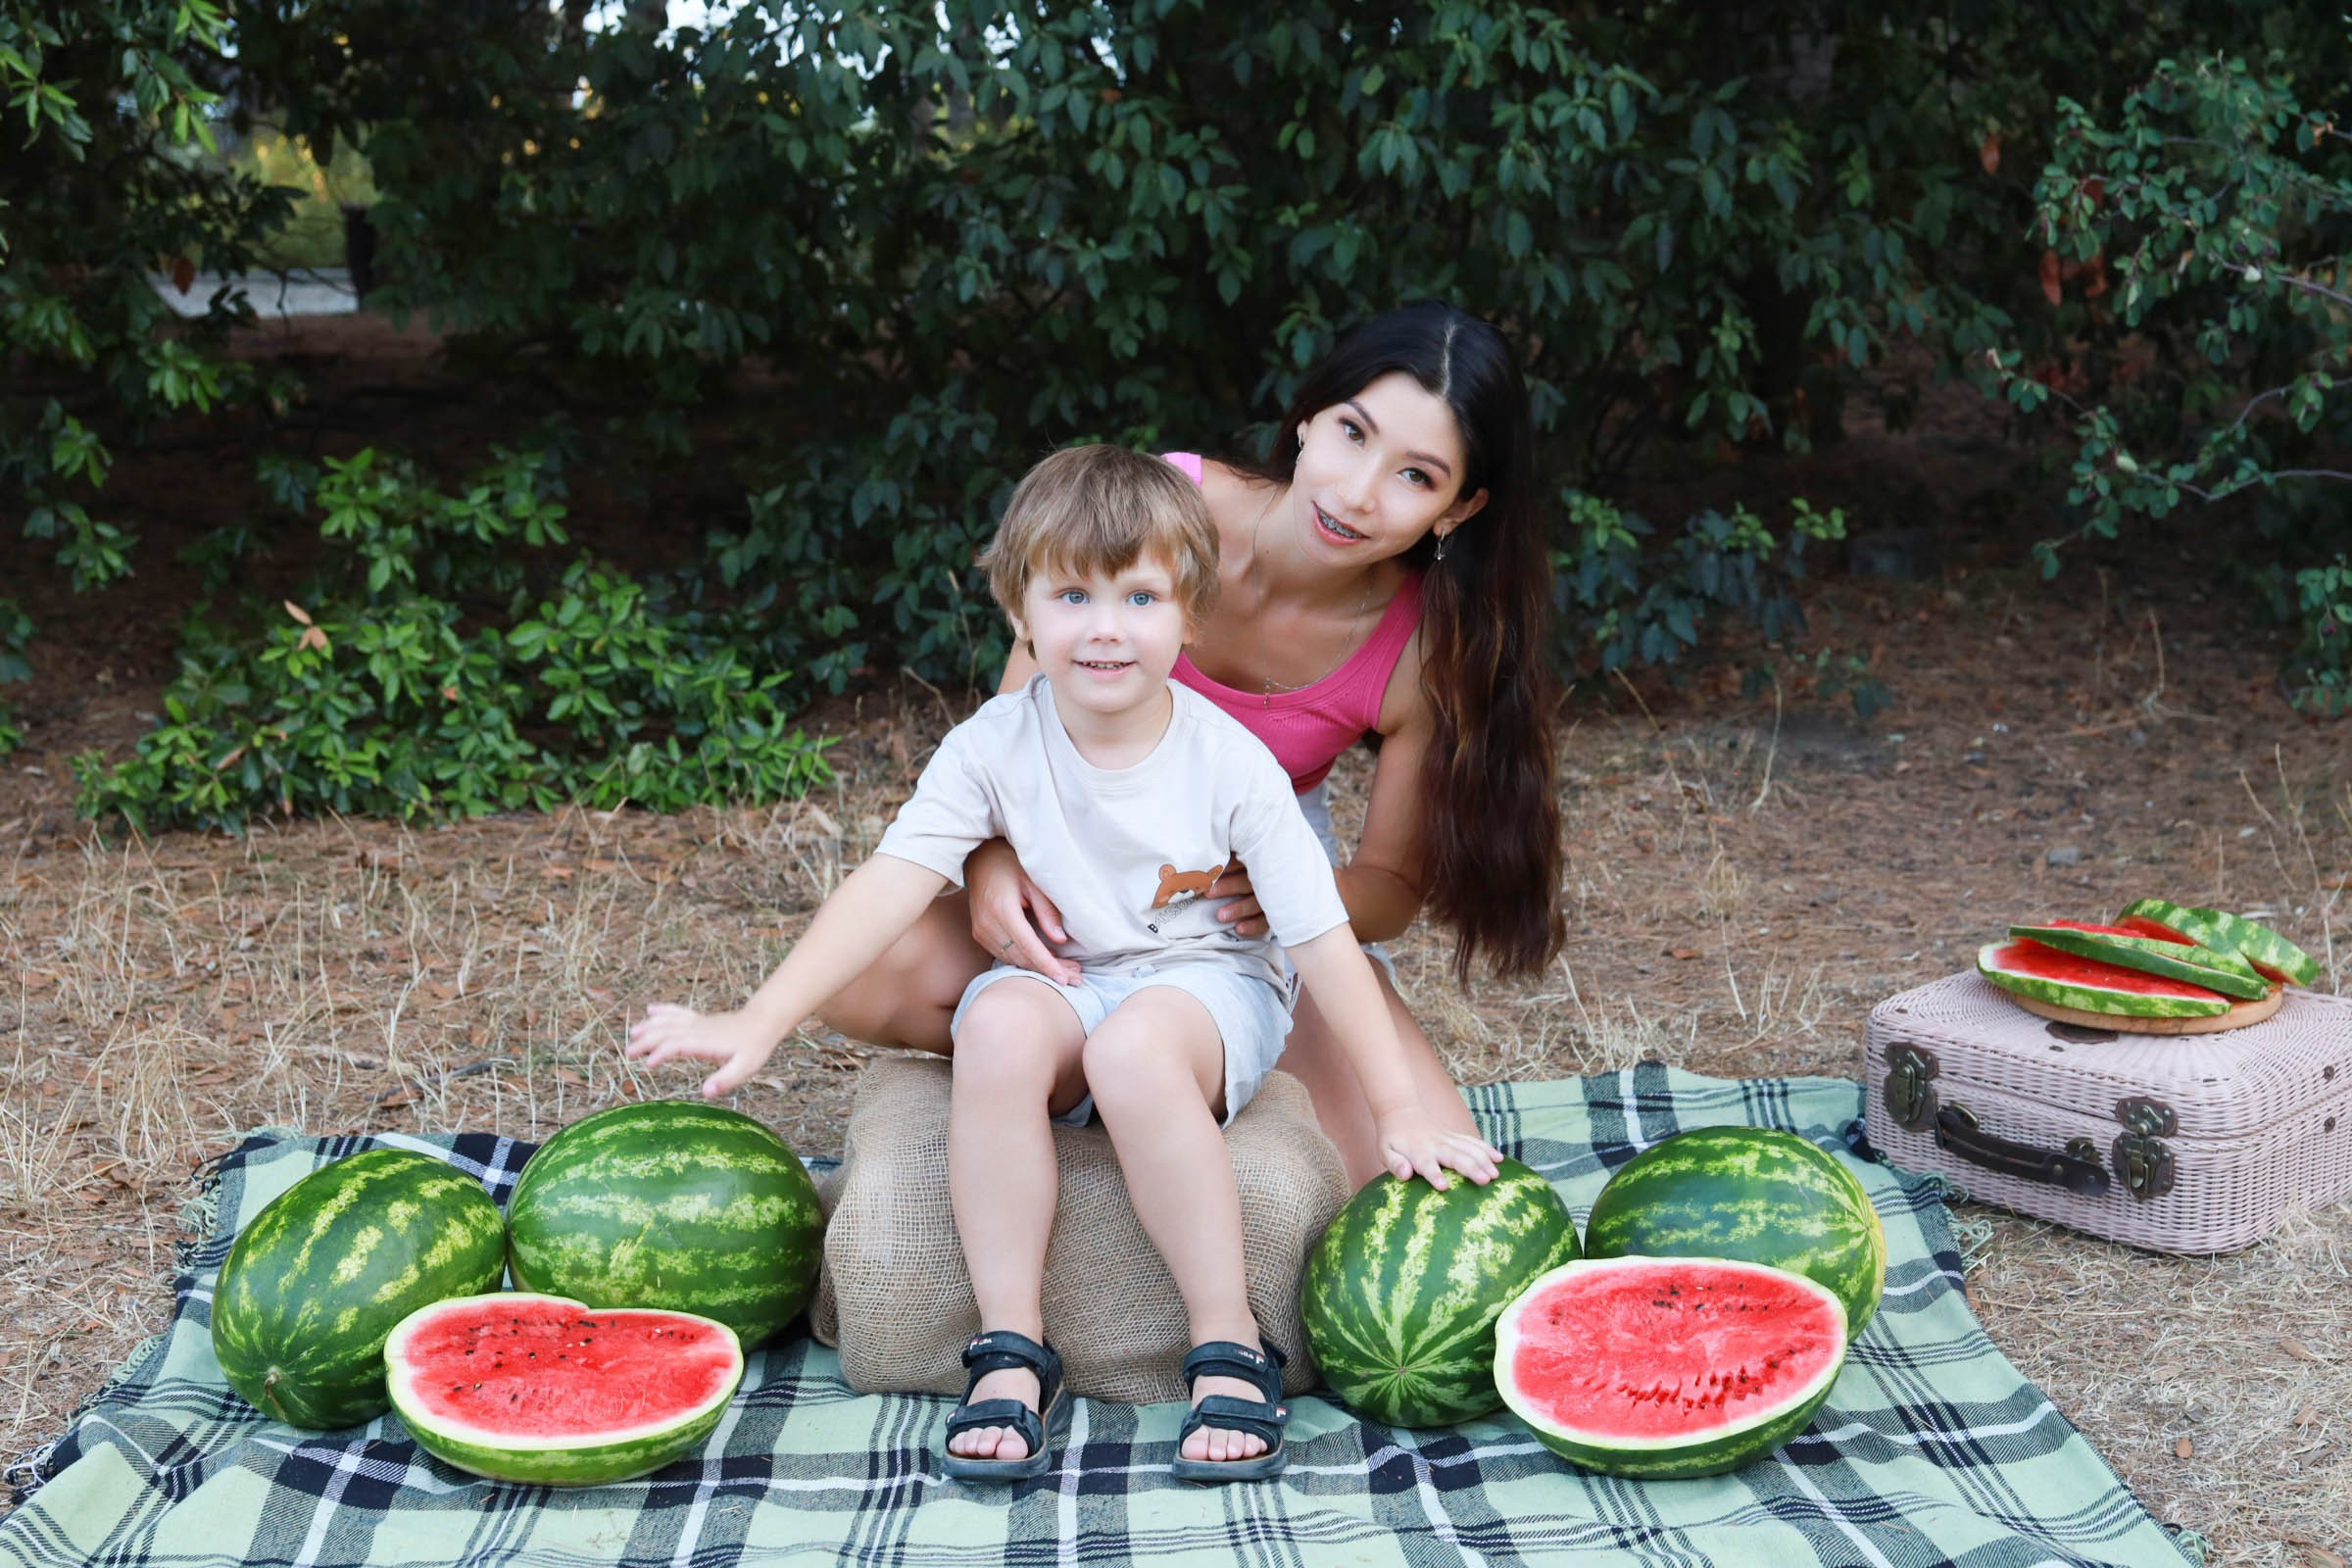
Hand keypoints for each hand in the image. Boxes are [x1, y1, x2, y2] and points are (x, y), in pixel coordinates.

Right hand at [625, 1003, 777, 1098]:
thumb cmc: (754, 1048)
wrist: (763, 1023)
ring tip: (632, 1035)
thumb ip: (726, 1080)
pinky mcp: (700, 1020)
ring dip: (649, 1027)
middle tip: (629, 1054)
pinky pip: (678, 1012)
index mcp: (705, 1042)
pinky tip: (650, 1010)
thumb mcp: (745, 1068)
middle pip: (666, 1032)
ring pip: (668, 1021)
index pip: (677, 1045)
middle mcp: (698, 1030)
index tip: (648, 1064)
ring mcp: (698, 1023)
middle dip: (646, 1041)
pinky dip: (663, 1011)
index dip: (661, 1053)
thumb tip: (706, 1092)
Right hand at [966, 840, 1079, 984]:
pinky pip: (1005, 955)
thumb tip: (1060, 940)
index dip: (1046, 964)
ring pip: (1013, 960)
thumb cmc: (1010, 865)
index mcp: (1001, 910)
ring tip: (1067, 973)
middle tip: (1076, 978)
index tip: (1063, 979)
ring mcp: (981, 932)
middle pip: (1021, 957)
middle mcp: (987, 925)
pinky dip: (1025, 961)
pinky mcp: (980, 935)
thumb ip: (1047, 910)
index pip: (1027, 945)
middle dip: (1048, 971)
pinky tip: (1045, 963)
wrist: (979, 860)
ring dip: (1038, 969)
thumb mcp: (1034, 881)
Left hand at [1208, 854, 1265, 936]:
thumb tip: (1201, 854)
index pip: (1243, 862)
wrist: (1275, 889)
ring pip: (1256, 903)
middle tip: (1209, 893)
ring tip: (1220, 916)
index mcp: (1254, 861)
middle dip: (1229, 887)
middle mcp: (1264, 878)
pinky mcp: (1273, 915)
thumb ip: (1223, 859)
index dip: (1228, 866)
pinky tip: (1239, 929)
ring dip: (1239, 909)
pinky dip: (1253, 926)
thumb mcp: (1234, 858)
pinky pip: (1265, 922)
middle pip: (1248, 881)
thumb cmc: (1240, 867)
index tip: (1210, 872)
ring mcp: (1271, 897)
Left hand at [1373, 1104, 1503, 1190]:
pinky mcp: (1455, 1136)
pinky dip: (1486, 1149)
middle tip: (1485, 1181)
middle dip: (1471, 1168)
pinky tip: (1500, 1159)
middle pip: (1455, 1156)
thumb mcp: (1385, 1151)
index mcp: (1417, 1151)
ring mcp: (1448, 1138)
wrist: (1401, 1111)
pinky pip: (1473, 1142)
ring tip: (1495, 1174)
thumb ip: (1394, 1163)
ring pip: (1469, 1148)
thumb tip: (1406, 1174)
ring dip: (1483, 1160)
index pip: (1426, 1164)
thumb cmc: (1393, 1138)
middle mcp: (1436, 1144)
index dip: (1434, 1175)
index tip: (1444, 1187)